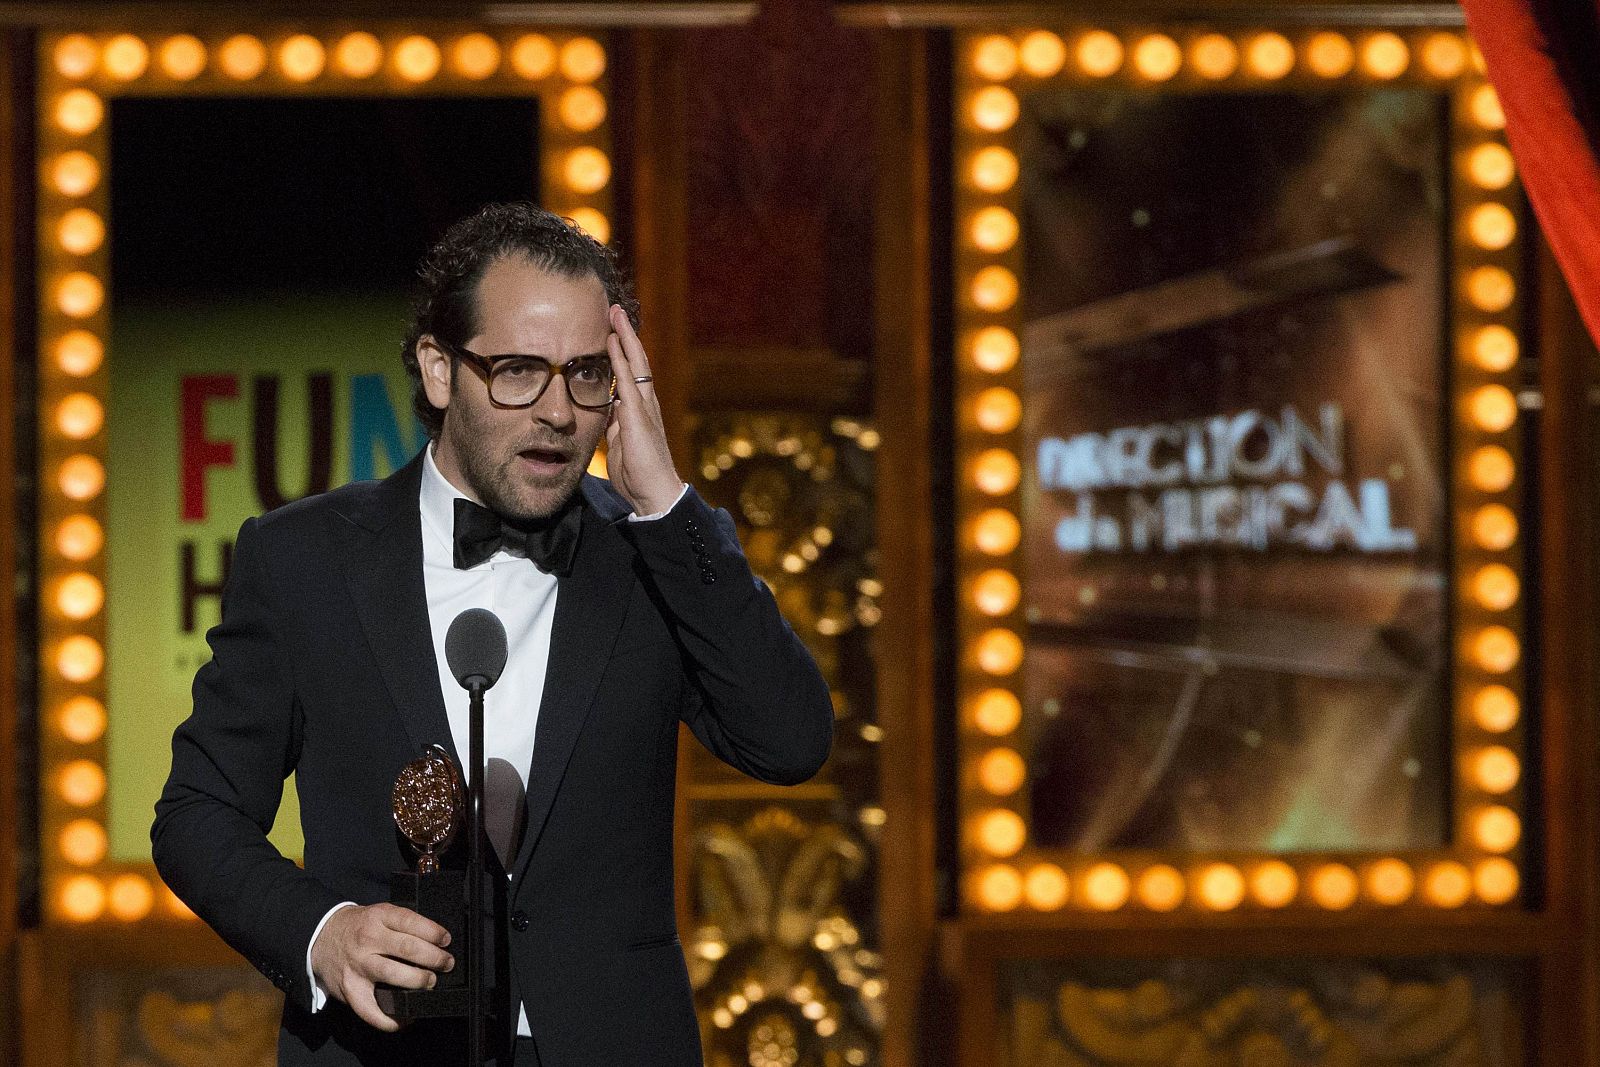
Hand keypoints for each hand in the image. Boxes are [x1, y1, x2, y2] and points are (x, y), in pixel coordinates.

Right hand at [310, 903, 452, 1031]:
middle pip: (407, 948)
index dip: (433, 932)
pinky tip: (405, 1017)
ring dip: (418, 980)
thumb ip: (402, 923)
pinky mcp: (350, 989)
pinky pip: (370, 1010)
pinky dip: (390, 1018)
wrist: (320, 937)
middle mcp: (367, 940)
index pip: (410, 921)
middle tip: (446, 964)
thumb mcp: (379, 914)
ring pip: (393, 974)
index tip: (446, 940)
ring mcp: (358, 965)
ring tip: (430, 982)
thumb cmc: (359, 926)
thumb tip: (436, 940)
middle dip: (433, 958)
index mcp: (378, 917)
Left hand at [605, 305, 683, 515]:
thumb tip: (606, 410)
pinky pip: (628, 381)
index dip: (621, 350)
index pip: (631, 372)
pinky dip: (620, 359)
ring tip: (615, 314)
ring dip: (624, 337)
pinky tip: (612, 342)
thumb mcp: (619, 444)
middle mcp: (646, 403)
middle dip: (624, 334)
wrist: (654, 494)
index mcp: (640, 410)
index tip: (610, 329)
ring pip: (635, 363)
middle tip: (614, 309)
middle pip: (636, 359)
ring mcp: (644, 407)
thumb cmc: (637, 475)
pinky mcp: (639, 416)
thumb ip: (614, 425)